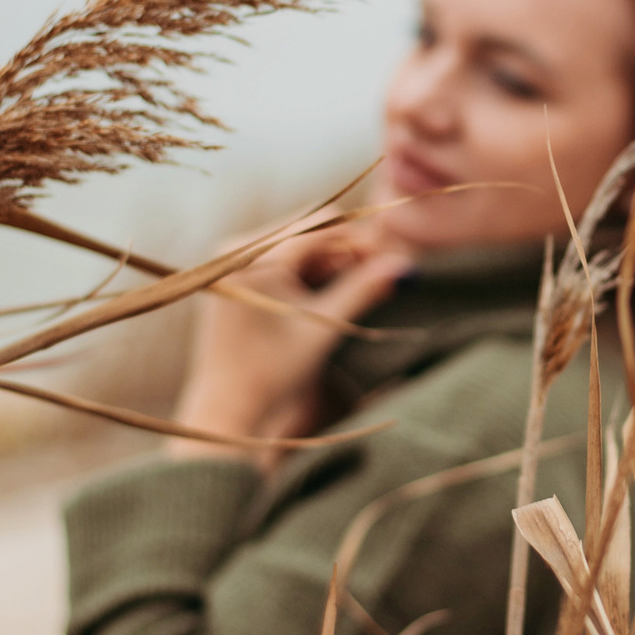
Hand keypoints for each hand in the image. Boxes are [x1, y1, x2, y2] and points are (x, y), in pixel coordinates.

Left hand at [167, 217, 412, 468]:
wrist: (229, 408)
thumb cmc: (275, 373)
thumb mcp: (324, 328)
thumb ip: (363, 291)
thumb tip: (405, 267)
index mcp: (255, 258)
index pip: (322, 226)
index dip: (361, 240)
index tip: (390, 261)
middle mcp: (237, 250)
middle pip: (308, 230)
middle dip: (346, 251)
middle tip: (379, 276)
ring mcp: (232, 262)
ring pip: (297, 244)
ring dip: (329, 261)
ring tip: (356, 289)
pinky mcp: (235, 277)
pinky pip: (280, 259)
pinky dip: (307, 271)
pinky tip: (327, 294)